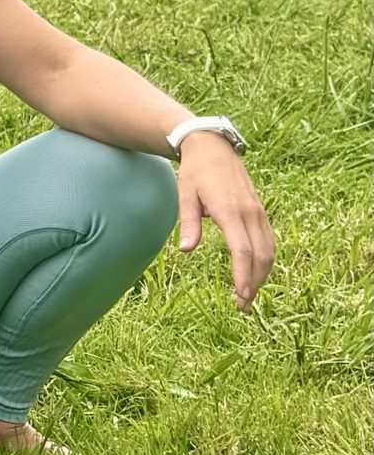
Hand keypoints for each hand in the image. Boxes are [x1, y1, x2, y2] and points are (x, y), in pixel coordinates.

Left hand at [176, 133, 273, 310]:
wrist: (213, 148)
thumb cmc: (195, 173)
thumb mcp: (185, 195)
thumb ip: (188, 223)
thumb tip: (185, 250)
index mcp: (230, 211)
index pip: (242, 250)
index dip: (242, 275)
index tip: (240, 295)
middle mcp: (250, 213)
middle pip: (259, 255)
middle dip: (254, 282)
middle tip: (243, 305)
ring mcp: (258, 212)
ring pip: (268, 250)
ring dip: (262, 275)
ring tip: (249, 295)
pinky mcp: (260, 212)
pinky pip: (268, 241)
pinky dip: (265, 260)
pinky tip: (257, 273)